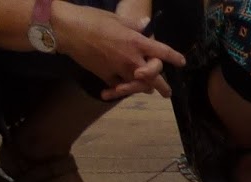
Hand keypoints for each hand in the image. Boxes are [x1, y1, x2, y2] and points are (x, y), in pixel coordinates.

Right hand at [51, 4, 184, 96]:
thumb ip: (133, 25)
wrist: (69, 30)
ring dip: (144, 88)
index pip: (161, 52)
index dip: (174, 58)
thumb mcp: (116, 18)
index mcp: (136, 41)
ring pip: (139, 87)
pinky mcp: (107, 78)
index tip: (182, 62)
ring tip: (148, 91)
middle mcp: (132, 58)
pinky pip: (120, 88)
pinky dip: (122, 89)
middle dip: (163, 87)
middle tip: (167, 94)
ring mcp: (120, 70)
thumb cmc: (92, 19)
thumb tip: (145, 24)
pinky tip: (121, 89)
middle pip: (154, 78)